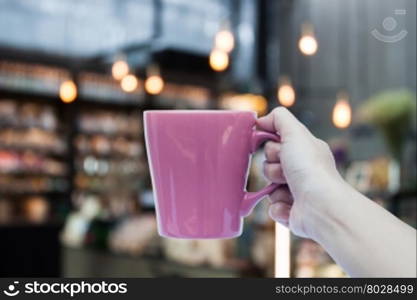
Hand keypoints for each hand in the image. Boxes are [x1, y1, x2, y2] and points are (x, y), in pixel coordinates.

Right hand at [257, 107, 344, 238]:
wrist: (321, 206)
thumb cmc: (310, 168)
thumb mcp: (295, 133)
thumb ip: (279, 118)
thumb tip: (261, 120)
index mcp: (304, 152)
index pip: (275, 145)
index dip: (271, 147)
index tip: (278, 149)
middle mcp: (302, 171)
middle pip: (268, 166)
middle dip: (273, 169)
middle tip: (286, 172)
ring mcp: (297, 193)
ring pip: (268, 188)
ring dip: (275, 189)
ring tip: (291, 191)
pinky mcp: (292, 213)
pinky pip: (272, 208)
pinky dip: (279, 207)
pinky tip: (292, 206)